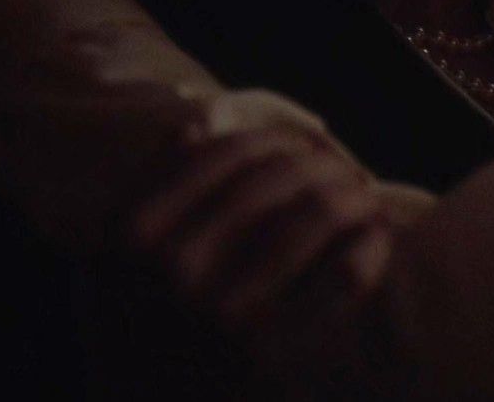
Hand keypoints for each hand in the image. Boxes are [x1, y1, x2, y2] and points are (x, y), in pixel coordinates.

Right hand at [123, 125, 394, 356]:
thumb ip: (156, 183)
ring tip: (366, 203)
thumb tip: (203, 120)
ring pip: (323, 209)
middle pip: (286, 174)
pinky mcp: (280, 347)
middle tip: (348, 175)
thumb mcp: (119, 252)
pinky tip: (374, 243)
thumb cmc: (140, 322)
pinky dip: (372, 246)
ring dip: (357, 197)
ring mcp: (230, 307)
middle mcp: (179, 266)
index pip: (235, 151)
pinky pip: (350, 272)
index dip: (283, 142)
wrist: (149, 400)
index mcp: (138, 229)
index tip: (306, 150)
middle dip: (329, 166)